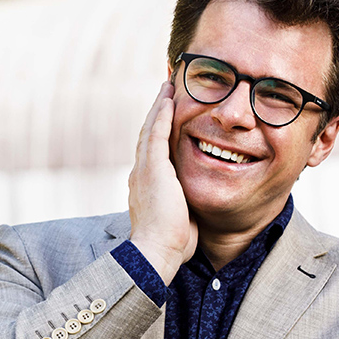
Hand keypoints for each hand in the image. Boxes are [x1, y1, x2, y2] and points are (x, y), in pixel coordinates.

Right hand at [128, 80, 196, 282]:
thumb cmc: (172, 245)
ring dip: (158, 107)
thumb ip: (186, 205)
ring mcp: (144, 169)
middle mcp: (140, 174)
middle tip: (164, 93)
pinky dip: (161, 114)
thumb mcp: (181, 219)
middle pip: (148, 135)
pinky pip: (157, 133)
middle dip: (156, 114)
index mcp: (146, 186)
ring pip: (150, 129)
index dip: (158, 134)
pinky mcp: (152, 167)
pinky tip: (168, 99)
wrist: (157, 251)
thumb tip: (197, 206)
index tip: (166, 119)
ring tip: (166, 87)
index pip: (152, 153)